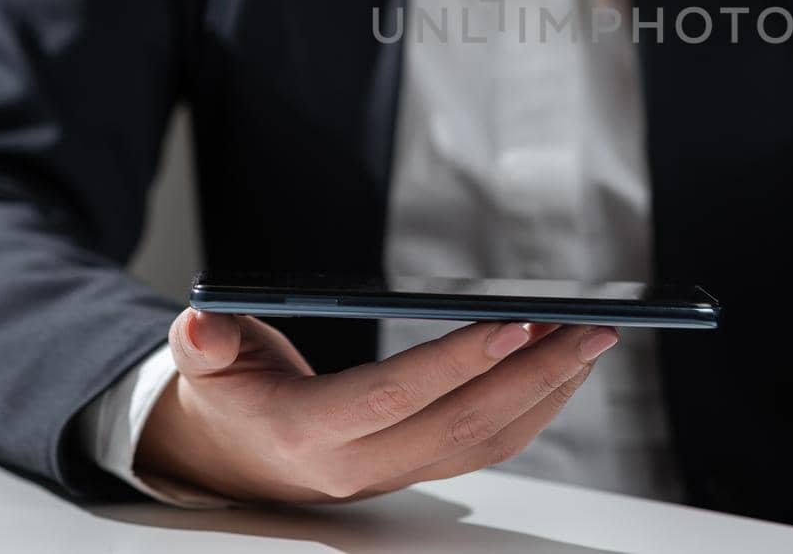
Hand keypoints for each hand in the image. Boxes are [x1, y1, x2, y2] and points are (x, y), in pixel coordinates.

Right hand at [135, 308, 615, 501]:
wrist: (228, 457)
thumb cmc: (225, 394)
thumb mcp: (201, 366)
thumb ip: (201, 345)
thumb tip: (199, 325)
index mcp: (307, 432)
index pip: (395, 395)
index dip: (455, 361)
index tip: (513, 321)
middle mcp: (360, 463)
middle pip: (463, 423)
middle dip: (534, 374)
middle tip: (590, 325)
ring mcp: (395, 471)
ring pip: (488, 440)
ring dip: (549, 391)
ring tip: (594, 339)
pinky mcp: (418, 466)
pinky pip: (489, 444)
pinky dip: (536, 408)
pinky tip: (564, 367)